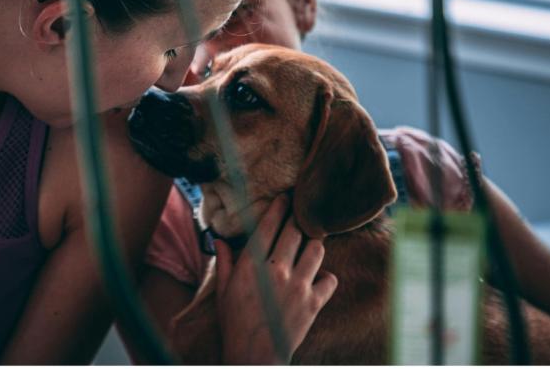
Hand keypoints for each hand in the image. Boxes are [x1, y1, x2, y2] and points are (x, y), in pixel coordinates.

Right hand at [215, 194, 337, 363]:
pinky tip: (318, 278)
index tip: (285, 198)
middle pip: (295, 231)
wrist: (253, 357)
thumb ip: (224, 262)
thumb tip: (219, 240)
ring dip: (314, 245)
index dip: (279, 208)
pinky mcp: (313, 303)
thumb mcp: (222, 291)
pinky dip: (326, 277)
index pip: (268, 225)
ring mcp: (297, 286)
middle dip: (299, 219)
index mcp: (251, 265)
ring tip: (311, 245)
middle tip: (302, 214)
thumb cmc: (234, 323)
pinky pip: (330, 279)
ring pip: (316, 250)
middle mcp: (276, 270)